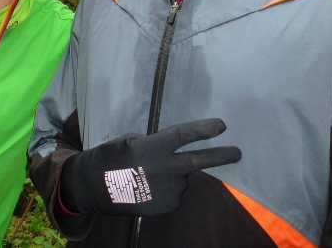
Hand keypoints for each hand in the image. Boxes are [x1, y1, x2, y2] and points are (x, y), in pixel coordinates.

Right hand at [60, 118, 240, 216]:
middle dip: (221, 156)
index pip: (183, 135)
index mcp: (151, 148)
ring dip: (174, 174)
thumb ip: (153, 144)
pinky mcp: (166, 206)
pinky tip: (148, 187)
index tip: (222, 125)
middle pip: (198, 161)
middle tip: (238, 153)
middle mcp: (164, 170)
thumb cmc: (108, 158)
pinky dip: (166, 188)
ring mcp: (166, 190)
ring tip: (149, 175)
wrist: (93, 188)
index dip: (204, 129)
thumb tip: (172, 149)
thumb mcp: (128, 141)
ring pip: (181, 178)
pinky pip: (174, 192)